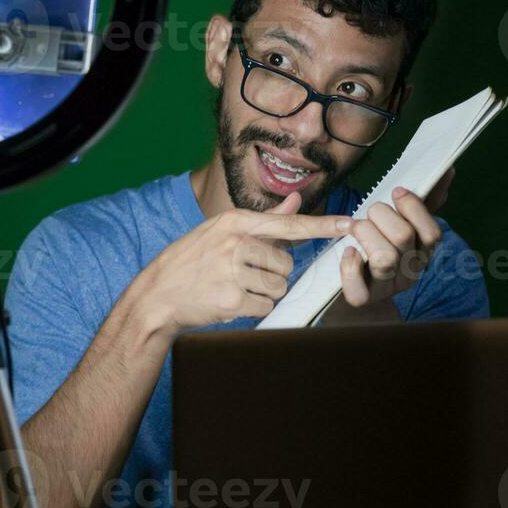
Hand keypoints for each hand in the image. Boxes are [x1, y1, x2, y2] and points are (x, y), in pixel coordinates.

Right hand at [124, 191, 350, 335]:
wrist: (157, 295)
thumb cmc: (191, 260)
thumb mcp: (221, 230)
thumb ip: (264, 219)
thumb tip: (296, 200)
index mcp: (235, 222)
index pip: (288, 223)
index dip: (323, 226)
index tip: (350, 224)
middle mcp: (235, 242)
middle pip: (285, 263)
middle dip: (272, 272)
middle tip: (244, 273)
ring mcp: (232, 271)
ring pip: (278, 285)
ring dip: (264, 291)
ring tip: (235, 285)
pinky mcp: (231, 299)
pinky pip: (265, 305)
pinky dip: (254, 307)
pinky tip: (231, 300)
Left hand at [336, 167, 454, 311]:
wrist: (363, 287)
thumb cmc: (384, 244)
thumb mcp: (406, 222)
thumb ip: (427, 198)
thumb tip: (447, 170)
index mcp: (424, 252)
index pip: (433, 232)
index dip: (413, 207)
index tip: (396, 191)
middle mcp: (411, 271)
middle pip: (403, 237)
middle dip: (381, 214)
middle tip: (370, 211)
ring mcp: (388, 287)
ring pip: (384, 258)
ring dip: (364, 233)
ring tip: (355, 227)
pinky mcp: (364, 299)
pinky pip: (359, 289)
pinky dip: (350, 266)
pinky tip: (348, 252)